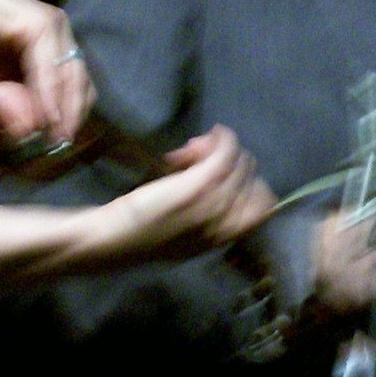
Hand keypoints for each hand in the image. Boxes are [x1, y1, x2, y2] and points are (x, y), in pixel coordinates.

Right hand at [0, 0, 93, 141]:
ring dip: (63, 111)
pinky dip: (48, 94)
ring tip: (51, 137)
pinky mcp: (39, 22)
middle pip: (82, 85)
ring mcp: (52, 27)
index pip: (78, 89)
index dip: (72, 118)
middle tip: (57, 145)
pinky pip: (49, 66)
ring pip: (71, 77)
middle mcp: (58, 37)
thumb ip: (6, 105)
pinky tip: (42, 116)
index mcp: (51, 51)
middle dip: (72, 118)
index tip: (59, 145)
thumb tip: (29, 134)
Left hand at [107, 127, 276, 259]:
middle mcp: (225, 223)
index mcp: (224, 239)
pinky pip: (225, 153)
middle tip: (201, 160)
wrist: (112, 242)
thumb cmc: (141, 237)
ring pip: (239, 162)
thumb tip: (217, 179)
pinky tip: (212, 134)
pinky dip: (223, 138)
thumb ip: (208, 216)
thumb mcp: (185, 236)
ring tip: (195, 151)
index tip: (228, 178)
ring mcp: (213, 204)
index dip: (252, 187)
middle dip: (234, 164)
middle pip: (251, 179)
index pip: (264, 209)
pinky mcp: (197, 186)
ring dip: (223, 149)